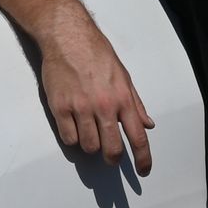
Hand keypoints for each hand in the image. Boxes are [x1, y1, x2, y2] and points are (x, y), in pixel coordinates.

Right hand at [38, 7, 154, 172]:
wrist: (67, 36)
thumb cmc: (97, 53)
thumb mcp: (123, 76)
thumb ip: (135, 103)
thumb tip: (147, 124)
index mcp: (123, 98)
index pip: (137, 137)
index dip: (142, 159)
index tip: (143, 171)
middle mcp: (103, 106)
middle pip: (111, 149)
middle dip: (113, 159)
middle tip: (110, 156)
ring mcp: (80, 108)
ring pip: (89, 146)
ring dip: (91, 146)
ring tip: (90, 133)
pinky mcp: (60, 107)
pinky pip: (68, 138)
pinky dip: (73, 138)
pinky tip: (74, 126)